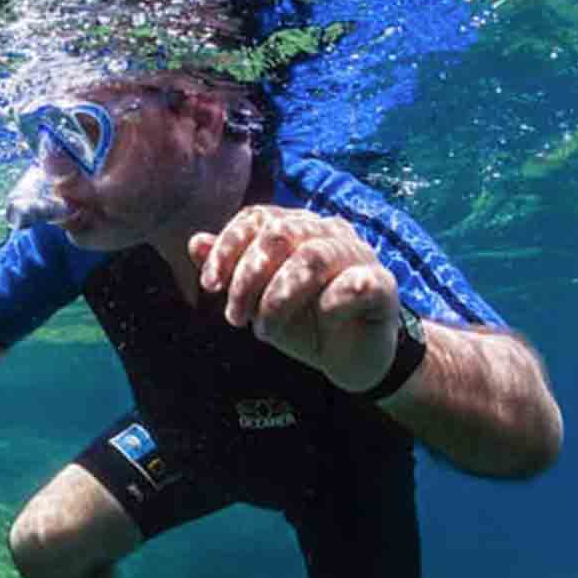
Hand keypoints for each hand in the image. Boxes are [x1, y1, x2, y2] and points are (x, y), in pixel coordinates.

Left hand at [190, 205, 399, 393]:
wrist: (350, 358)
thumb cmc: (303, 323)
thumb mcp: (258, 301)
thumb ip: (230, 270)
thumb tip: (194, 241)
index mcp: (297, 228)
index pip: (256, 219)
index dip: (227, 248)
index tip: (209, 286)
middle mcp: (328, 234)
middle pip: (281, 234)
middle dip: (248, 276)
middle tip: (234, 317)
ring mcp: (359, 256)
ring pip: (314, 258)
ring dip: (279, 297)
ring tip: (264, 331)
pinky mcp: (383, 287)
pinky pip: (359, 283)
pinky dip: (333, 302)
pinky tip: (321, 321)